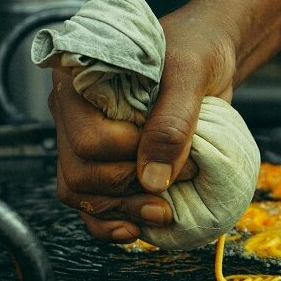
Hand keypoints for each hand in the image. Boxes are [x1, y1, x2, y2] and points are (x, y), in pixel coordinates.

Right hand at [48, 7, 237, 242]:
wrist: (208, 57)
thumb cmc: (195, 51)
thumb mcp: (190, 75)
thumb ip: (172, 122)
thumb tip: (152, 179)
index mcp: (79, 81)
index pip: (85, 138)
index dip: (128, 155)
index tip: (176, 148)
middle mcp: (73, 113)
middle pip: (79, 173)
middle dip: (128, 188)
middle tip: (175, 183)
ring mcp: (85, 141)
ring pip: (80, 194)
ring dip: (121, 211)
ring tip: (162, 213)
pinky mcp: (105, 161)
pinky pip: (90, 205)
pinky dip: (110, 225)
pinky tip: (135, 230)